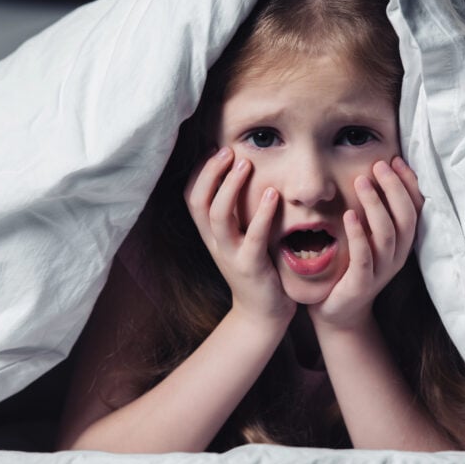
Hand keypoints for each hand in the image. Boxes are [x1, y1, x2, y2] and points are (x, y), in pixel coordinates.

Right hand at [184, 147, 295, 325]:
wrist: (262, 315)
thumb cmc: (256, 269)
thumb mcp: (240, 239)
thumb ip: (238, 213)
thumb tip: (246, 174)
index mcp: (210, 234)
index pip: (192, 198)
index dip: (199, 172)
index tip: (215, 148)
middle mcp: (214, 242)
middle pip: (199, 202)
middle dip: (210, 173)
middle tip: (228, 150)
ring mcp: (230, 255)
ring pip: (219, 217)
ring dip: (230, 187)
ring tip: (245, 163)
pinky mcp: (251, 267)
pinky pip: (252, 237)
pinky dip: (261, 214)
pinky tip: (273, 194)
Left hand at [309, 157, 422, 329]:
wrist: (338, 313)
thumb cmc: (350, 268)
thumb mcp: (367, 239)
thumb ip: (372, 213)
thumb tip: (369, 173)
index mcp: (401, 243)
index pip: (415, 208)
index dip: (409, 183)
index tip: (396, 160)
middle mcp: (397, 255)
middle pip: (405, 216)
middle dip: (394, 187)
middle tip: (378, 165)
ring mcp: (381, 270)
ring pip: (387, 233)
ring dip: (375, 204)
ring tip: (361, 182)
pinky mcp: (361, 282)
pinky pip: (363, 256)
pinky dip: (358, 234)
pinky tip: (349, 215)